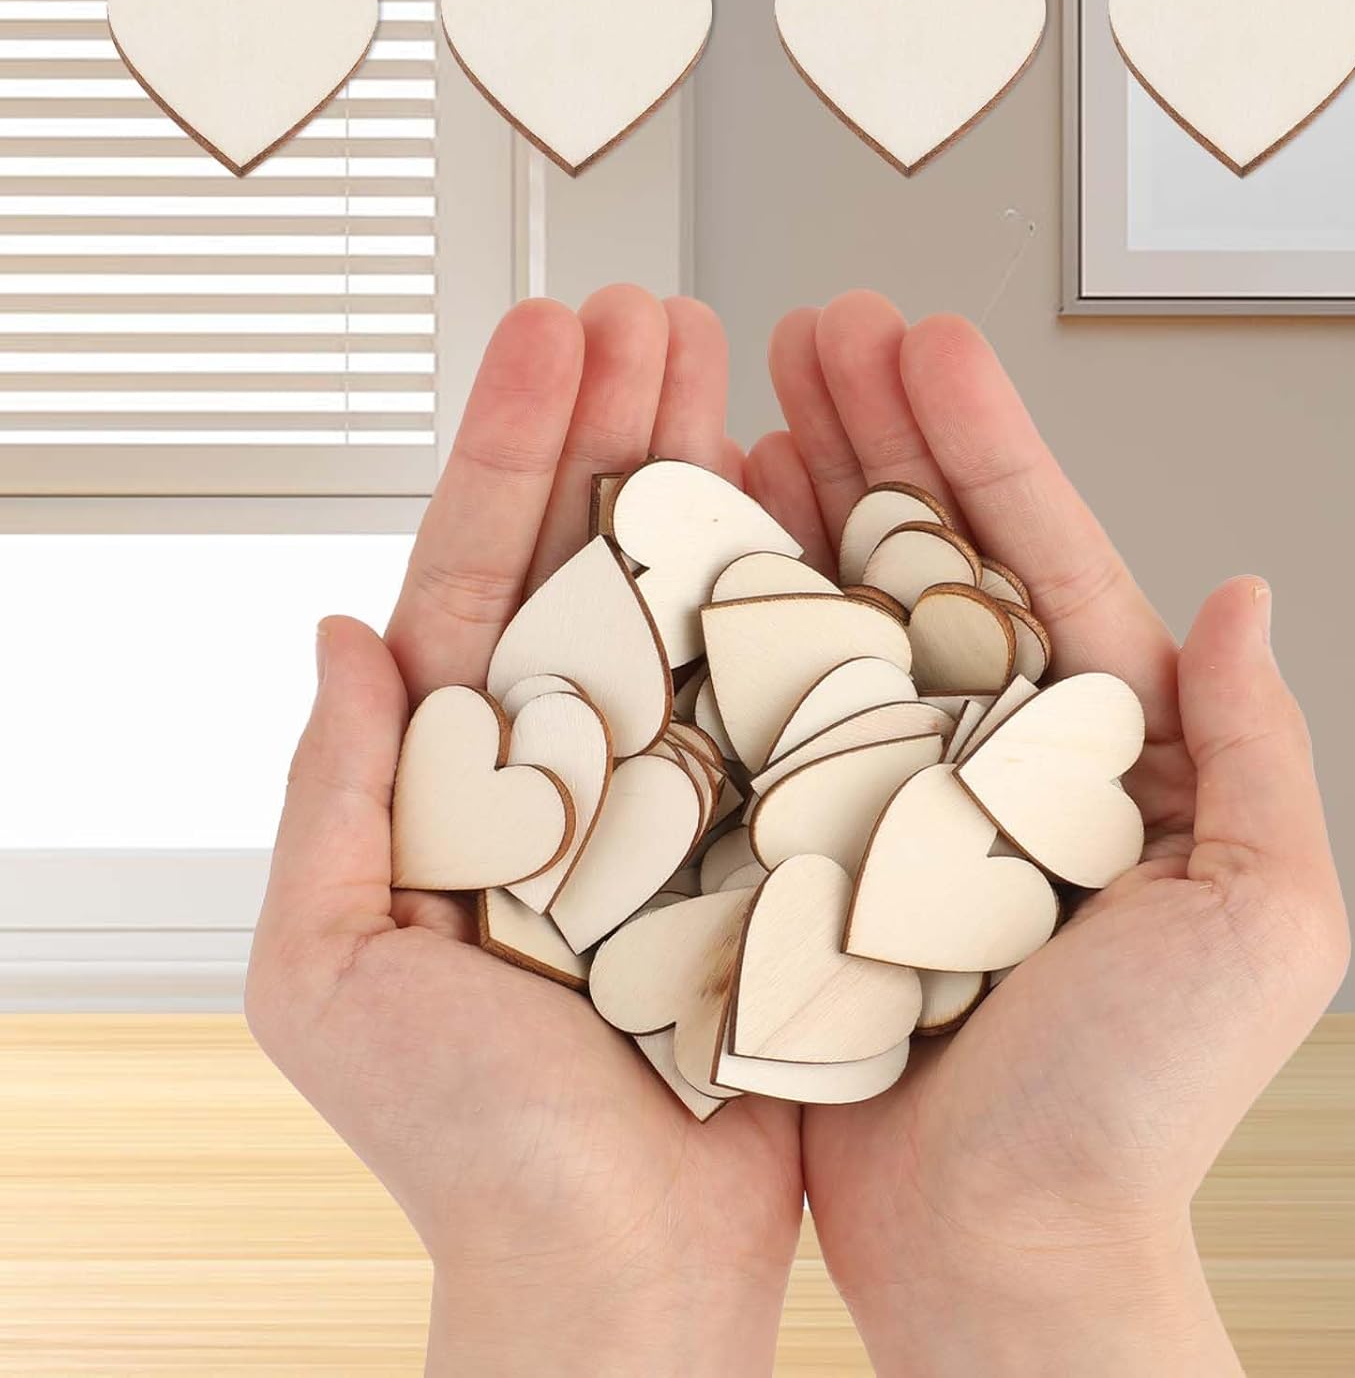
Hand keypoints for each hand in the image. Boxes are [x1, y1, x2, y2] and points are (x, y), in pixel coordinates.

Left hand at [246, 287, 802, 1377]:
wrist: (623, 1263)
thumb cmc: (472, 1145)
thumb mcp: (336, 973)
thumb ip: (332, 799)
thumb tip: (334, 637)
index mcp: (460, 777)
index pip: (479, 573)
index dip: (512, 448)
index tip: (554, 335)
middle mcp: (569, 764)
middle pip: (587, 558)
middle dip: (614, 423)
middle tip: (651, 309)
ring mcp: (674, 785)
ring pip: (688, 600)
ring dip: (702, 474)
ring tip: (727, 362)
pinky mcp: (763, 828)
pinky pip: (779, 691)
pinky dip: (790, 592)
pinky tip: (803, 501)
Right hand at [745, 292, 1349, 1375]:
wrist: (1001, 1247)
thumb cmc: (1135, 1107)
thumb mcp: (1259, 919)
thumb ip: (1259, 752)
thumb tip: (1241, 600)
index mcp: (1098, 755)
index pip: (1037, 561)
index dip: (982, 445)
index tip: (926, 342)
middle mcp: (988, 757)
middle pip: (928, 562)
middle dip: (876, 433)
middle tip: (819, 326)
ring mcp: (889, 794)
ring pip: (838, 616)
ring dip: (800, 499)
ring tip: (750, 393)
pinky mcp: (805, 846)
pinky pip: (767, 714)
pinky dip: (740, 624)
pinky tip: (710, 543)